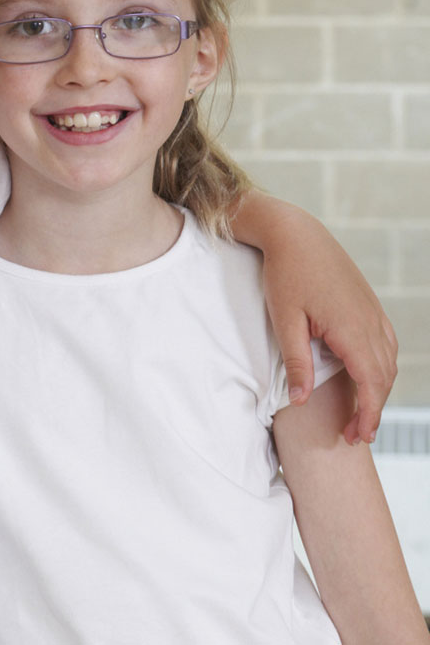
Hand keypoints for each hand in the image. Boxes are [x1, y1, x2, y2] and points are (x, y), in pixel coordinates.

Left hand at [265, 251, 397, 444]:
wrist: (296, 234)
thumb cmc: (285, 274)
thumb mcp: (285, 320)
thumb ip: (296, 362)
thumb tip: (301, 401)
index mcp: (353, 329)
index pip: (371, 383)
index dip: (367, 414)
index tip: (358, 437)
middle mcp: (371, 323)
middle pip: (383, 377)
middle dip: (373, 409)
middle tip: (355, 436)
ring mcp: (373, 313)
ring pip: (387, 361)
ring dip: (378, 390)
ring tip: (360, 413)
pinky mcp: (368, 306)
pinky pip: (384, 344)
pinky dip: (380, 367)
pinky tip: (367, 378)